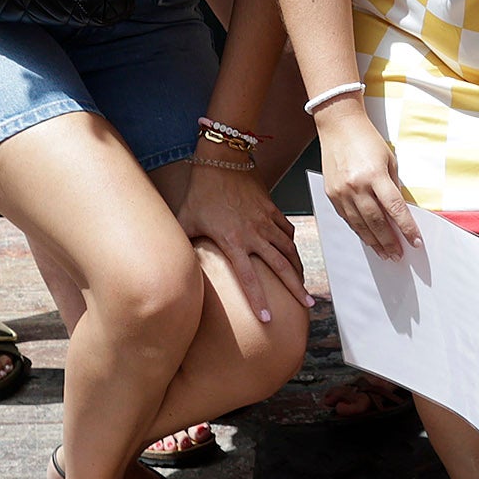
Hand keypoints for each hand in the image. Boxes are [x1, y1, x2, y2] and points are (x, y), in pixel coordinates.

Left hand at [176, 162, 314, 324]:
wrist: (222, 159)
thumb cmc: (200, 192)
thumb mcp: (186, 220)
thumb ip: (182, 245)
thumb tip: (171, 265)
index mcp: (233, 241)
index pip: (249, 278)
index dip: (258, 300)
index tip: (267, 319)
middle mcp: (255, 234)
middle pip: (281, 267)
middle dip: (296, 288)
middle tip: (308, 305)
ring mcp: (266, 221)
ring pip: (290, 250)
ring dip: (299, 269)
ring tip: (305, 286)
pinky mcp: (272, 209)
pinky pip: (287, 230)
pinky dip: (292, 244)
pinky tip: (294, 254)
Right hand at [316, 102, 421, 257]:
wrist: (339, 125)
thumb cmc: (366, 139)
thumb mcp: (389, 159)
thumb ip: (393, 185)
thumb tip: (399, 210)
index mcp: (375, 176)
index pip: (395, 209)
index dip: (406, 228)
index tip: (415, 241)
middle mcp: (356, 186)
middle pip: (376, 222)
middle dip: (389, 241)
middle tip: (398, 254)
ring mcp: (341, 192)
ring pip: (360, 225)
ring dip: (374, 242)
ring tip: (384, 253)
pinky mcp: (332, 194)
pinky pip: (347, 218)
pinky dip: (358, 230)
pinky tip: (367, 238)